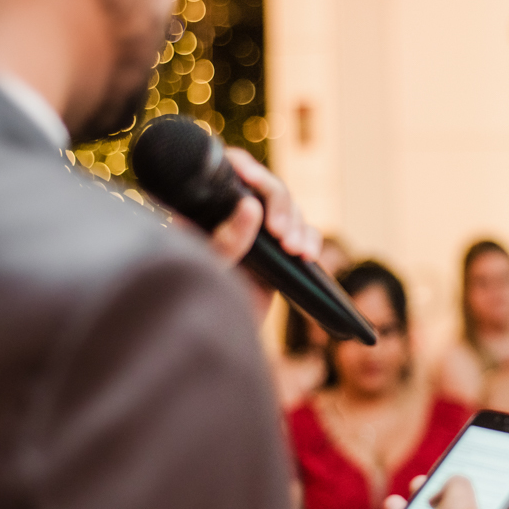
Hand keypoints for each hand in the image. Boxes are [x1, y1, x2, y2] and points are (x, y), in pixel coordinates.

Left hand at [206, 148, 320, 316]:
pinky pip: (303, 234)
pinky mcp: (278, 252)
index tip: (252, 179)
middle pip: (268, 189)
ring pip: (290, 209)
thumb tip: (250, 206)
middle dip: (281, 207)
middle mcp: (235, 215)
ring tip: (295, 250)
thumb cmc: (198, 302)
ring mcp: (258, 232)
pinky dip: (310, 239)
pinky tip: (308, 253)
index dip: (247, 169)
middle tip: (282, 234)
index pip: (231, 173)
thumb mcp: (208, 270)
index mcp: (209, 210)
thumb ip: (226, 240)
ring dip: (298, 226)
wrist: (216, 338)